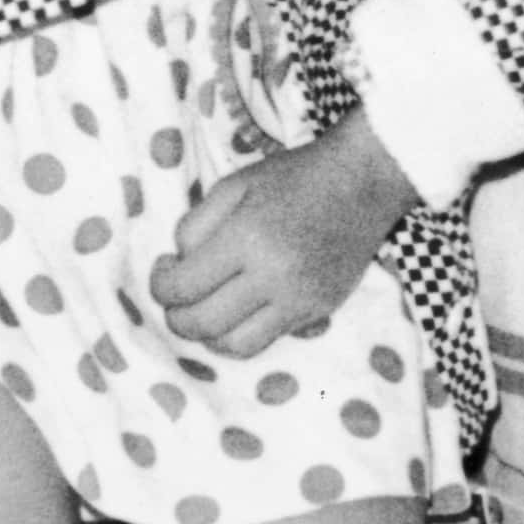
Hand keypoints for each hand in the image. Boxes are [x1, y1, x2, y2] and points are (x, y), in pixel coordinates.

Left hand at [150, 120, 414, 359]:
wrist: (363, 182)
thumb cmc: (293, 177)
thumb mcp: (232, 185)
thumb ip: (195, 227)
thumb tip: (177, 266)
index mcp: (246, 238)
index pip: (183, 287)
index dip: (160, 285)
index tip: (163, 268)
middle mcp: (274, 277)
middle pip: (204, 325)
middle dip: (176, 317)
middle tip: (174, 298)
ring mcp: (301, 300)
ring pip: (237, 346)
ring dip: (208, 336)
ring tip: (203, 310)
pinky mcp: (320, 311)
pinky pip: (269, 339)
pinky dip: (242, 332)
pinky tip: (237, 309)